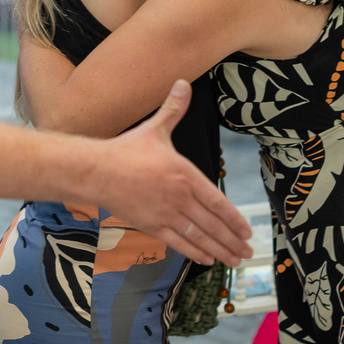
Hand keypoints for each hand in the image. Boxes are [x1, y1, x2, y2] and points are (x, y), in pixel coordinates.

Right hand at [94, 80, 254, 265]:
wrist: (96, 171)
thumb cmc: (126, 150)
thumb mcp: (155, 128)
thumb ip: (173, 109)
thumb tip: (182, 83)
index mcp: (185, 175)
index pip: (217, 200)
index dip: (234, 218)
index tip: (247, 230)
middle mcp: (179, 198)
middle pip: (212, 223)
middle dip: (232, 240)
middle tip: (247, 252)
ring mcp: (165, 214)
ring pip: (199, 237)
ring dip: (219, 250)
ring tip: (234, 260)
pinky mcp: (151, 226)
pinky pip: (178, 242)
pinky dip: (194, 252)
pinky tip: (207, 260)